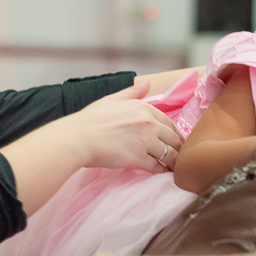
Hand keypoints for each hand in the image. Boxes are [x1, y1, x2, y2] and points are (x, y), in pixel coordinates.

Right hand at [60, 79, 184, 172]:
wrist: (76, 138)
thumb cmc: (90, 120)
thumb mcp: (111, 100)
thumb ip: (132, 93)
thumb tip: (147, 83)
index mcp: (144, 108)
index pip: (169, 123)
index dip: (175, 135)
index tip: (177, 143)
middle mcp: (148, 122)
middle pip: (173, 139)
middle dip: (178, 149)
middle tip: (179, 158)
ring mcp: (144, 140)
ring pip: (169, 154)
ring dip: (173, 162)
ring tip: (174, 168)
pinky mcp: (138, 157)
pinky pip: (157, 166)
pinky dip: (160, 171)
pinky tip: (160, 172)